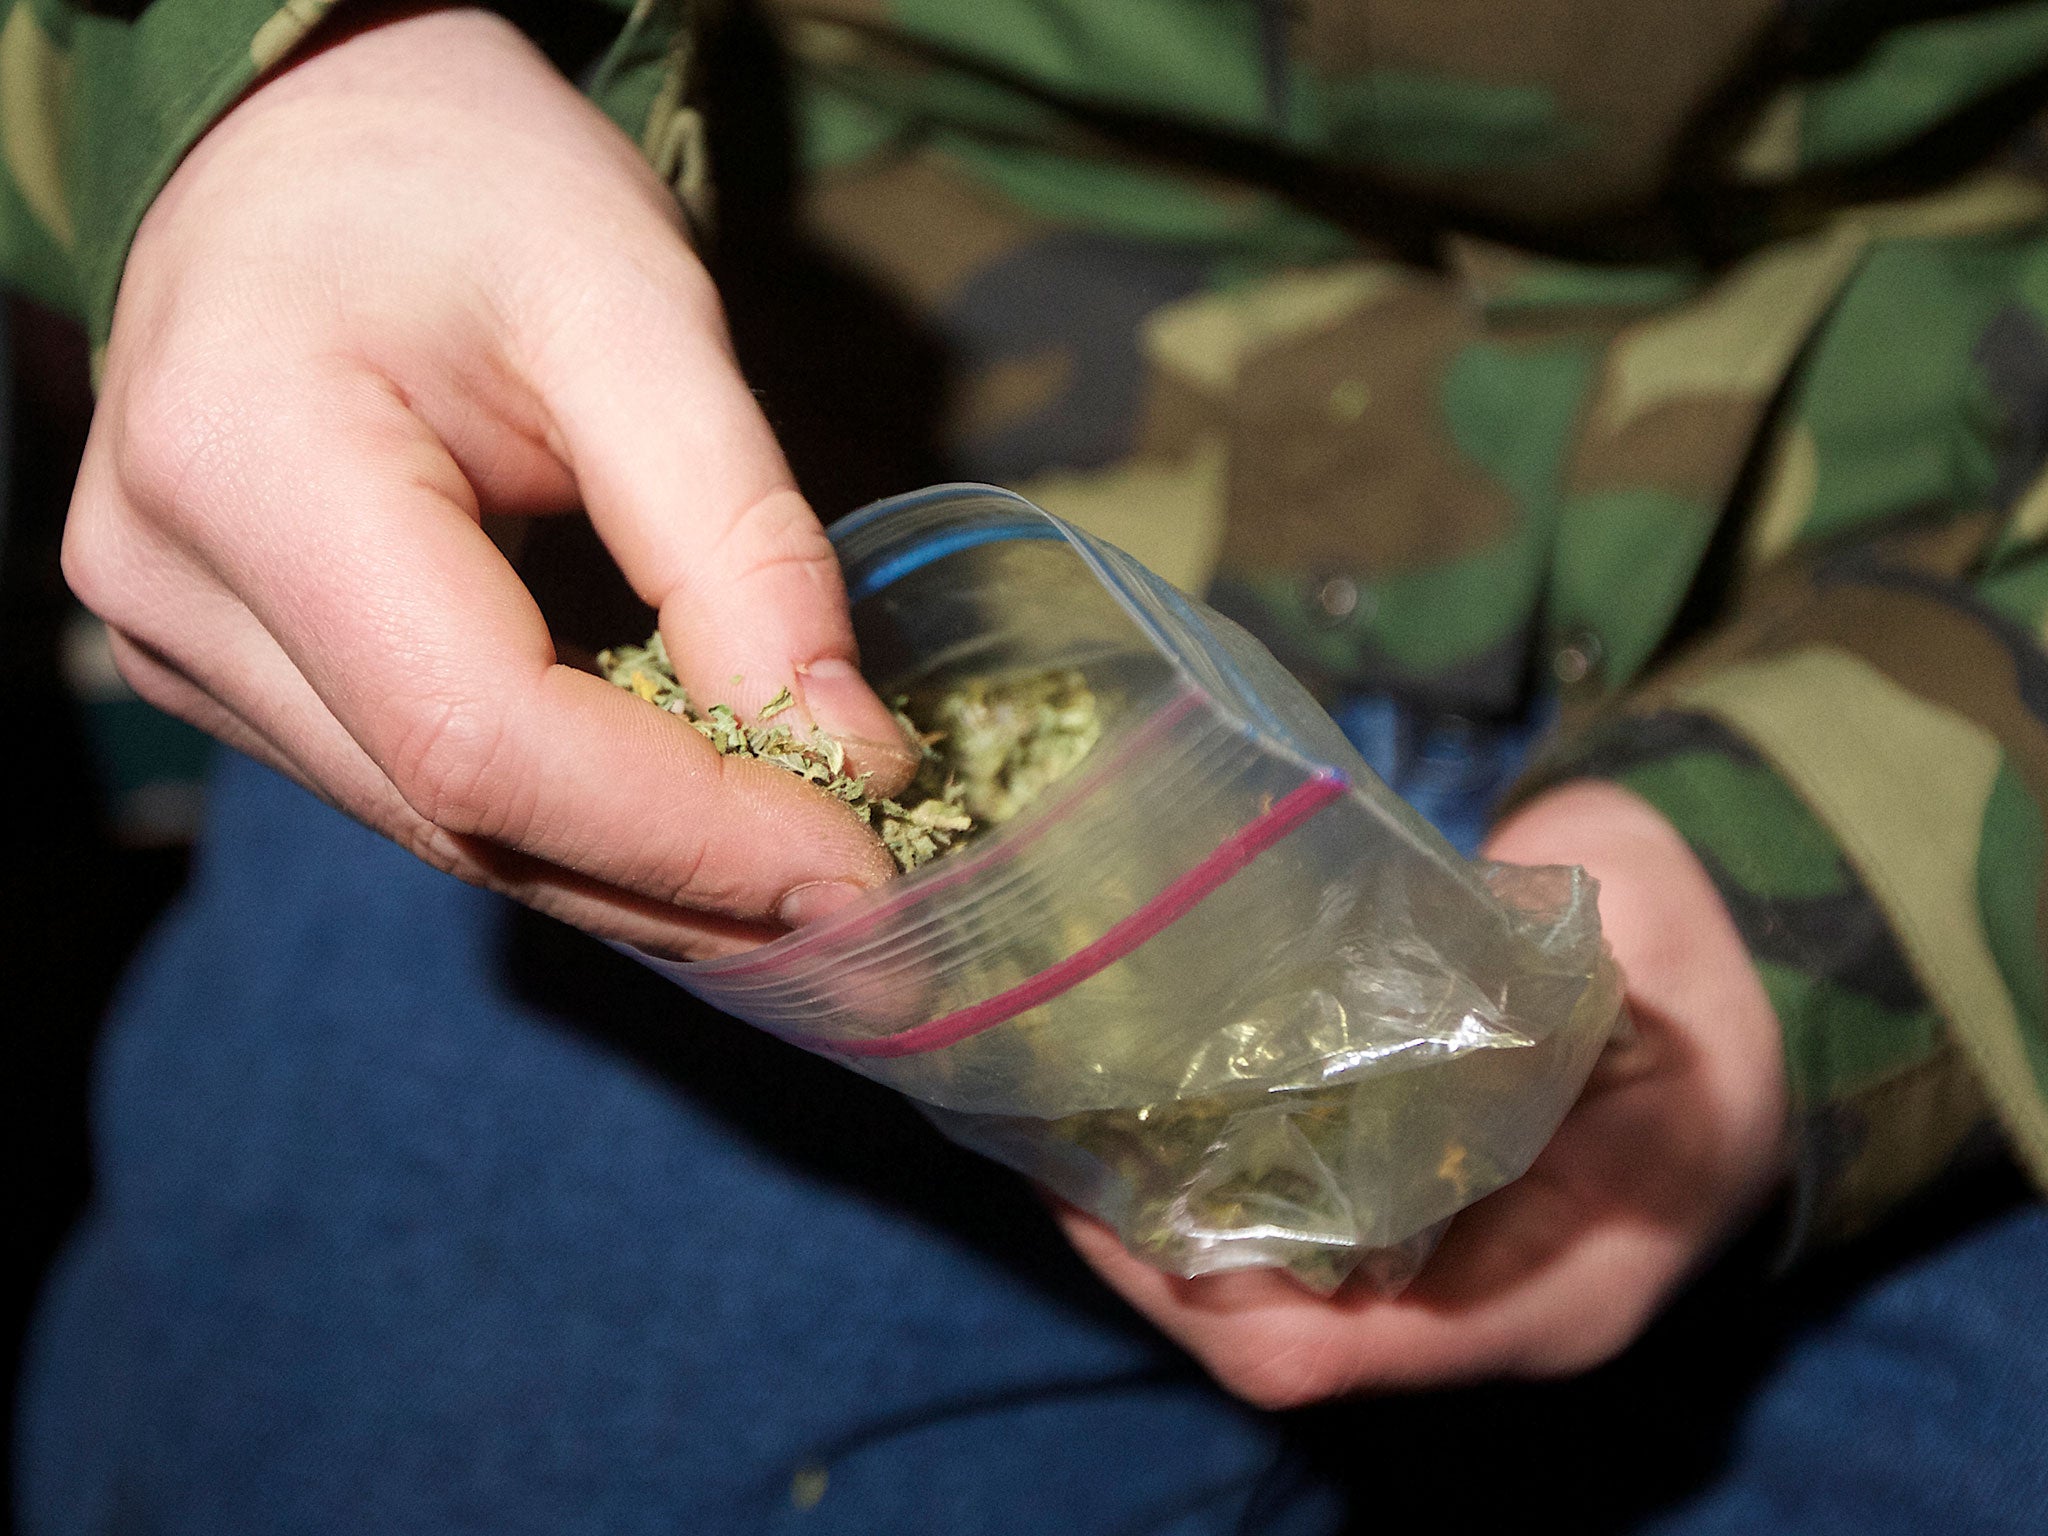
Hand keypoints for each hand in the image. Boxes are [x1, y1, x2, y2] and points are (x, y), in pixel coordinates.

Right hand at [61, 7, 916, 959]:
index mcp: (247, 465)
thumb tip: (848, 758)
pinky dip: (572, 820)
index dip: (685, 832)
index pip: (483, 734)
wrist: (316, 142)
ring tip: (802, 878)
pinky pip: (421, 789)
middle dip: (682, 879)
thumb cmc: (470, 183)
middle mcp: (177, 587)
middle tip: (869, 916)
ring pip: (442, 829)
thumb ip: (738, 541)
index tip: (861, 866)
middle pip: (460, 813)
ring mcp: (183, 643)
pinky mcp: (231, 668)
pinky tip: (693, 823)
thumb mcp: (637, 314)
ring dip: (636, 870)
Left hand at [1061, 781, 1789, 1406]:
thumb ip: (1554, 1010)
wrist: (1732, 995)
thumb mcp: (1660, 1002)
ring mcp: (1430, 1262)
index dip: (1190, 1291)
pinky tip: (1131, 1104)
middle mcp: (1466, 1303)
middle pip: (1262, 1334)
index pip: (1321, 1351)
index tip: (1101, 1200)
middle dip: (1143, 1253)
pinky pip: (1280, 1231)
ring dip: (1153, 1221)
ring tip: (1063, 1122)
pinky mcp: (1404, 1208)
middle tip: (1050, 1146)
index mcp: (1542, 1292)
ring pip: (1258, 1290)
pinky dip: (1198, 1181)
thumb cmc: (1702, 1000)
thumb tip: (1421, 986)